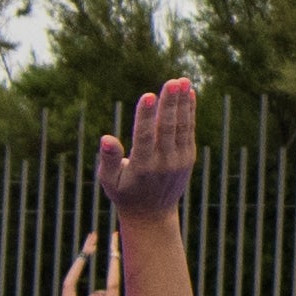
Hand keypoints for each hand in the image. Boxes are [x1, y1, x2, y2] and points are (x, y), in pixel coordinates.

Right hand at [95, 76, 201, 220]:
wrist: (152, 215)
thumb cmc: (125, 193)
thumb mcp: (109, 180)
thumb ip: (109, 159)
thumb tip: (106, 138)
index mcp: (142, 167)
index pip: (144, 137)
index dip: (146, 116)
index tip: (148, 95)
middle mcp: (163, 163)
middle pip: (166, 128)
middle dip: (170, 103)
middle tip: (172, 81)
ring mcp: (178, 160)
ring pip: (181, 127)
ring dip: (183, 103)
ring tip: (183, 80)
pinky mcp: (187, 158)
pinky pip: (188, 131)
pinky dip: (189, 112)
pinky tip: (189, 93)